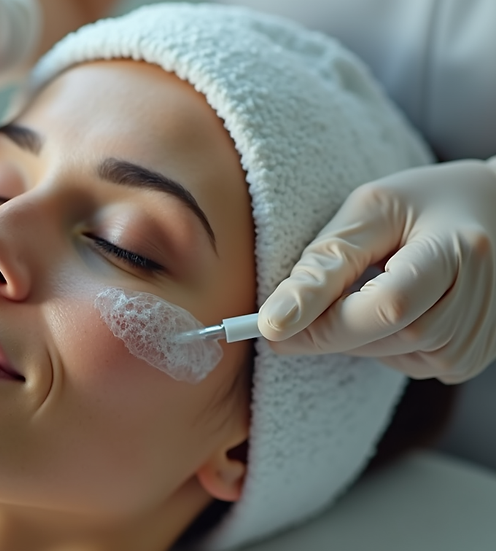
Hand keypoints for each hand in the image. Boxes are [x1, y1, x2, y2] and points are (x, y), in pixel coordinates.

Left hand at [258, 159, 495, 383]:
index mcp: (461, 252)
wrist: (492, 213)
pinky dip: (378, 338)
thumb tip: (275, 323)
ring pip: (384, 355)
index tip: (267, 327)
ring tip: (371, 283)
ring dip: (353, 329)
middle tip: (298, 305)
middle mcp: (480, 304)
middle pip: (382, 336)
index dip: (324, 323)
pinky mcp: (467, 360)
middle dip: (327, 325)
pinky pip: (398, 362)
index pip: (387, 306)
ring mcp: (478, 340)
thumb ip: (323, 267)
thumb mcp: (370, 212)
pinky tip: (394, 304)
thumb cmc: (422, 204)